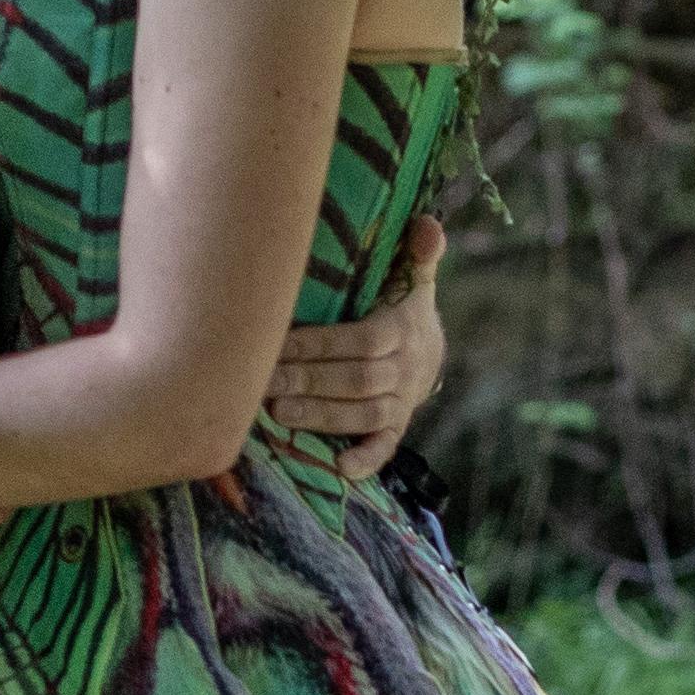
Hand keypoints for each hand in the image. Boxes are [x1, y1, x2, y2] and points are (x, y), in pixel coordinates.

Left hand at [262, 212, 446, 481]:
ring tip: (277, 415)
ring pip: (362, 413)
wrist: (431, 354)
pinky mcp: (396, 428)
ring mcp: (401, 402)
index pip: (362, 339)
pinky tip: (338, 469)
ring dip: (320, 417)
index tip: (276, 342)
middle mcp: (405, 370)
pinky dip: (365, 459)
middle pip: (355, 379)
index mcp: (404, 330)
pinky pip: (384, 447)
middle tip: (264, 383)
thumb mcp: (414, 279)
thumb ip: (419, 254)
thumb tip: (427, 225)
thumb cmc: (403, 309)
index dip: (321, 344)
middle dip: (309, 381)